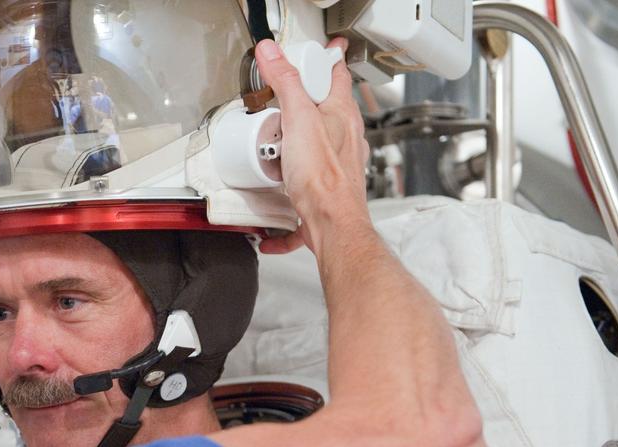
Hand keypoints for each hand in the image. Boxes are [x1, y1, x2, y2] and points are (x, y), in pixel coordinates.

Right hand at [254, 38, 373, 257]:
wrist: (333, 224)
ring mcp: (338, 167)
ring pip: (319, 149)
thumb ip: (285, 83)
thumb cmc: (324, 178)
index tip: (322, 52)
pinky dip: (288, 200)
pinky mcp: (327, 195)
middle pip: (329, 112)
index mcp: (342, 115)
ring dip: (299, 147)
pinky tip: (274, 209)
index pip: (338, 75)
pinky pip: (305, 195)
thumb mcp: (299, 118)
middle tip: (288, 101)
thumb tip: (272, 53)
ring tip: (277, 148)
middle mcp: (345, 139)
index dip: (329, 60)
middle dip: (309, 105)